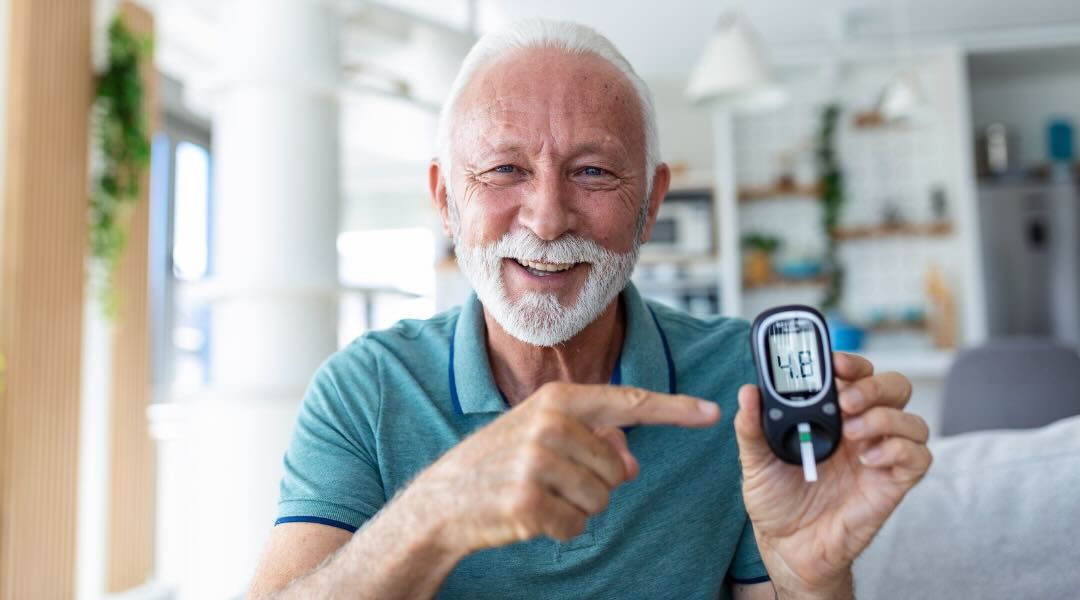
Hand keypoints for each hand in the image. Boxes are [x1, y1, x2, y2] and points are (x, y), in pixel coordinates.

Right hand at [401, 382, 720, 555]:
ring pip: (601, 499)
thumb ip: (591, 440)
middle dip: (596, 485)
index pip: (629, 402)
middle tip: (554, 482)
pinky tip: (530, 516)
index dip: (675, 409)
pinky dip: (559, 529)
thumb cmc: (496, 464)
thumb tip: (631, 464)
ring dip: (577, 508)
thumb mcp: (541, 437)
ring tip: (540, 496)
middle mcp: (550, 424)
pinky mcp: (528, 501)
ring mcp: (537, 462)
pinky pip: (576, 526)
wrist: (441, 500)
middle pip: (618, 469)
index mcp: (557, 400)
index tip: (712, 412)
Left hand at [734, 353, 931, 597]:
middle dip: (873, 386)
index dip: (852, 363)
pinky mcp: (894, 483)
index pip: (856, 374)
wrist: (788, 547)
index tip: (835, 364)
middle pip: (893, 387)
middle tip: (846, 401)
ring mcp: (880, 455)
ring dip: (885, 419)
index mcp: (831, 415)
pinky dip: (898, 450)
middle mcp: (861, 429)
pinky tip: (868, 460)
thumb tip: (748, 392)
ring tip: (853, 434)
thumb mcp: (755, 461)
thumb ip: (752, 428)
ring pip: (912, 420)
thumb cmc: (776, 500)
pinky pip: (919, 457)